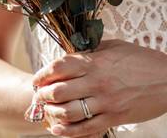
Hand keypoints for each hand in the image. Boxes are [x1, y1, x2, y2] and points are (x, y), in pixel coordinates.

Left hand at [33, 40, 166, 136]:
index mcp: (95, 62)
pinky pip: (85, 128)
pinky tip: (57, 130)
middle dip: (43, 95)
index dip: (42, 74)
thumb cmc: (140, 60)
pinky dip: (68, 132)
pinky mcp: (114, 118)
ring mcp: (105, 102)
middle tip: (39, 96)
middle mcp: (96, 82)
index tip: (37, 80)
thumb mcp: (114, 47)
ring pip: (68, 112)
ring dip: (52, 113)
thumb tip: (69, 55)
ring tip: (47, 110)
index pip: (58, 68)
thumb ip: (90, 51)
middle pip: (58, 91)